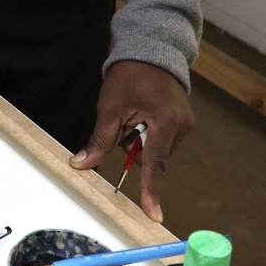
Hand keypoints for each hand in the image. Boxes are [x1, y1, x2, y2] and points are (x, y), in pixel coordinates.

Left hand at [69, 60, 194, 222]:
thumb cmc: (129, 76)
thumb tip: (81, 165)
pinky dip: (146, 133)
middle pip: (151, 157)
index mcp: (166, 123)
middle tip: (124, 118)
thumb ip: (100, 140)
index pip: (155, 166)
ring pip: (153, 149)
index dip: (151, 192)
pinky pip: (159, 139)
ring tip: (134, 110)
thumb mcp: (109, 107)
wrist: (151, 50)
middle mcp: (181, 127)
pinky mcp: (182, 121)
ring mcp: (185, 124)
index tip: (153, 215)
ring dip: (138, 139)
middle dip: (132, 146)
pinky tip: (142, 112)